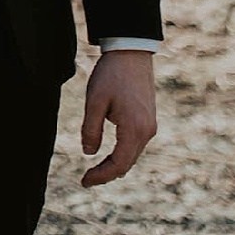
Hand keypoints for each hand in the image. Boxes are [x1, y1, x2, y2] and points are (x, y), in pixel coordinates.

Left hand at [80, 48, 156, 186]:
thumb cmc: (111, 74)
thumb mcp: (94, 101)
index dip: (101, 176)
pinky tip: (109, 154)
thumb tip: (89, 153)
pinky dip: (122, 154)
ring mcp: (150, 126)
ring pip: (132, 155)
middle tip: (87, 179)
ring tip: (95, 171)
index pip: (118, 164)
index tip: (84, 181)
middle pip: (127, 163)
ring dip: (115, 165)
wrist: (131, 53)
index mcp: (134, 128)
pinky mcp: (149, 120)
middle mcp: (147, 131)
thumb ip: (91, 129)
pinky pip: (135, 144)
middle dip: (107, 173)